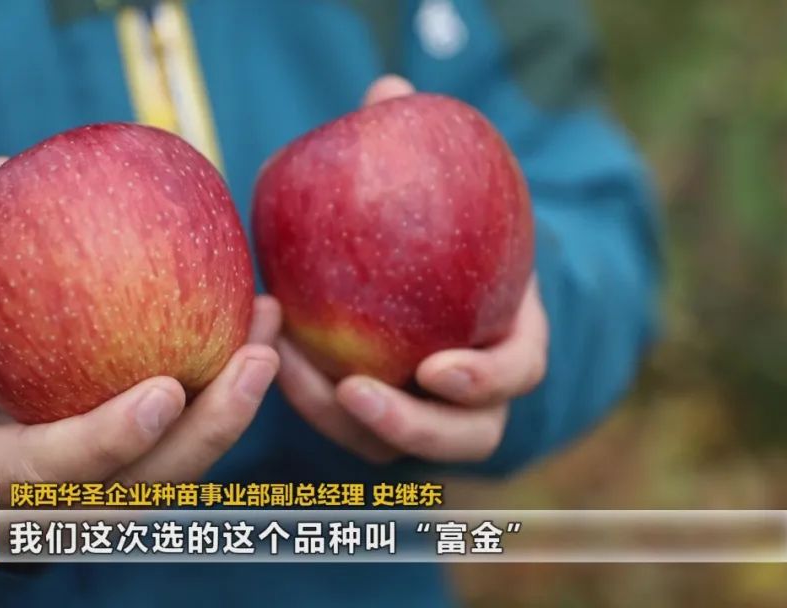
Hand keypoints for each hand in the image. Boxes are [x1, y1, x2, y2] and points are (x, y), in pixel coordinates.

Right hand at [0, 158, 281, 541]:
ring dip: (233, 414)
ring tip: (270, 339)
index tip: (165, 393)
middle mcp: (46, 515)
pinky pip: (185, 455)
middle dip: (210, 433)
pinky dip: (223, 407)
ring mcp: (98, 514)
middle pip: (144, 491)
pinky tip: (256, 342)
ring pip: (180, 480)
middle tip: (258, 358)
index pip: (48, 473)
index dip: (107, 441)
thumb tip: (3, 168)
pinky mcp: (134, 493)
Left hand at [276, 76, 548, 463]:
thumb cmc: (449, 236)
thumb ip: (424, 152)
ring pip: (396, 450)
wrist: (437, 284)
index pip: (516, 373)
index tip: (436, 367)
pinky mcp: (378, 424)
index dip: (485, 379)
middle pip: (464, 437)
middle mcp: (477, 395)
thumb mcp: (452, 197)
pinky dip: (310, 400)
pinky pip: (347, 431)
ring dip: (341, 422)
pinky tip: (270, 353)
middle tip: (355, 392)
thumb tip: (388, 90)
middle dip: (411, 425)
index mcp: (513, 341)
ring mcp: (429, 417)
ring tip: (287, 369)